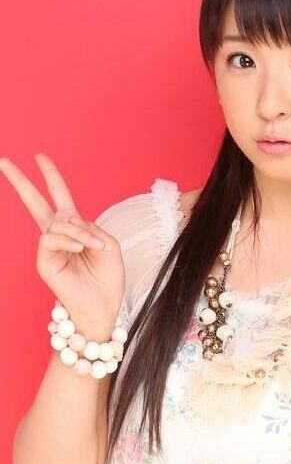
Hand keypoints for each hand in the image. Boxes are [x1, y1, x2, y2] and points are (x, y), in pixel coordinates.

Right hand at [0, 153, 125, 337]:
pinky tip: (80, 248)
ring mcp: (49, 248)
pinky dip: (68, 240)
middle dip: (20, 181)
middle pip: (35, 202)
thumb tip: (68, 223)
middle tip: (3, 161)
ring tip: (92, 247)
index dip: (51, 176)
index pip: (59, 196)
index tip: (40, 157)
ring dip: (78, 232)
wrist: (103, 306)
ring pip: (55, 223)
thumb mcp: (108, 245)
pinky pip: (50, 238)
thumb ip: (90, 227)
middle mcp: (58, 235)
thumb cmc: (107, 278)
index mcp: (75, 228)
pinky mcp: (43, 262)